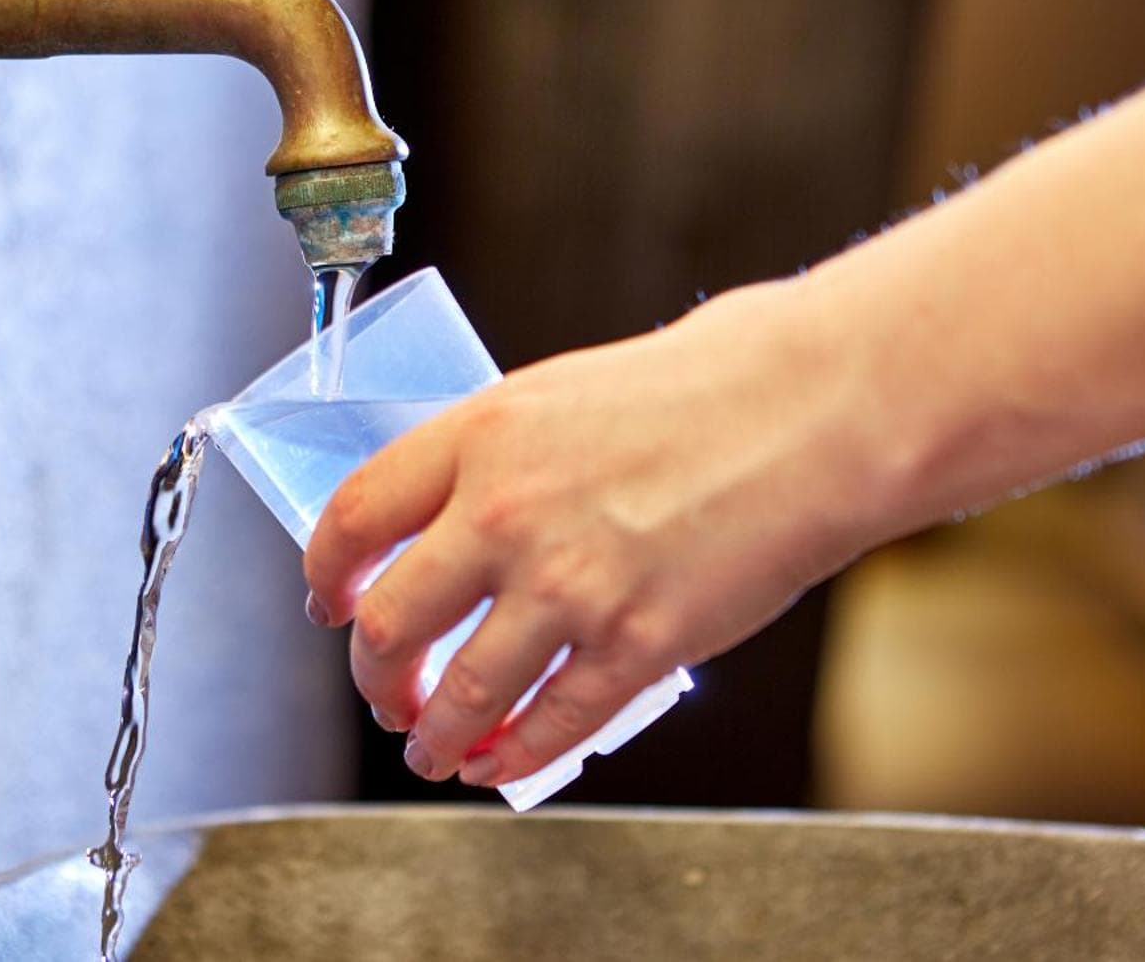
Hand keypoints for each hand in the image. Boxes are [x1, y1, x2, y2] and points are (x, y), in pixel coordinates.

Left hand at [301, 278, 897, 788]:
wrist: (819, 410)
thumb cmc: (716, 383)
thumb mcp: (569, 390)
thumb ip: (502, 450)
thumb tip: (457, 507)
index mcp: (484, 434)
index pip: (353, 518)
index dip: (325, 575)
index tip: (329, 601)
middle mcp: (507, 513)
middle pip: (388, 624)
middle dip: (373, 676)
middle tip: (384, 691)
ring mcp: (570, 586)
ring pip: (459, 696)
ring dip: (432, 736)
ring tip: (432, 749)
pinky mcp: (637, 645)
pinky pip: (550, 725)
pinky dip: (515, 756)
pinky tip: (504, 760)